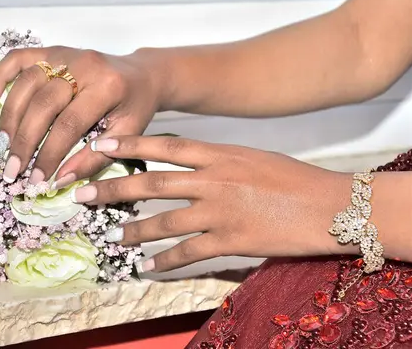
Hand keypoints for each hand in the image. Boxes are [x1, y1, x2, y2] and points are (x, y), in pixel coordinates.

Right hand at [0, 46, 164, 185]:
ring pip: (25, 84)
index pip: (69, 124)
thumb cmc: (134, 107)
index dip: (49, 154)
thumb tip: (61, 181)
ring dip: (9, 119)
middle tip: (11, 170)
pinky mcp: (51, 50)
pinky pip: (17, 60)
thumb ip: (95, 159)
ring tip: (1, 148)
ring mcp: (64, 54)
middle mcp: (83, 65)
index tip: (36, 180)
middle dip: (24, 141)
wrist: (142, 76)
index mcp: (107, 87)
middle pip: (43, 104)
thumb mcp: (127, 135)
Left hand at [71, 136, 354, 271]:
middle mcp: (213, 180)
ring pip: (163, 221)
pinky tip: (147, 267)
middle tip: (82, 195)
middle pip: (152, 183)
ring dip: (133, 231)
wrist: (329, 205)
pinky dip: (164, 261)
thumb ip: (216, 159)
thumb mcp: (250, 156)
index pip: (164, 147)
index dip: (129, 145)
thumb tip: (187, 163)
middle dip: (113, 189)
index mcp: (219, 154)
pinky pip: (188, 252)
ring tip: (112, 237)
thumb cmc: (293, 177)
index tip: (100, 145)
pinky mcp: (230, 240)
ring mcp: (220, 211)